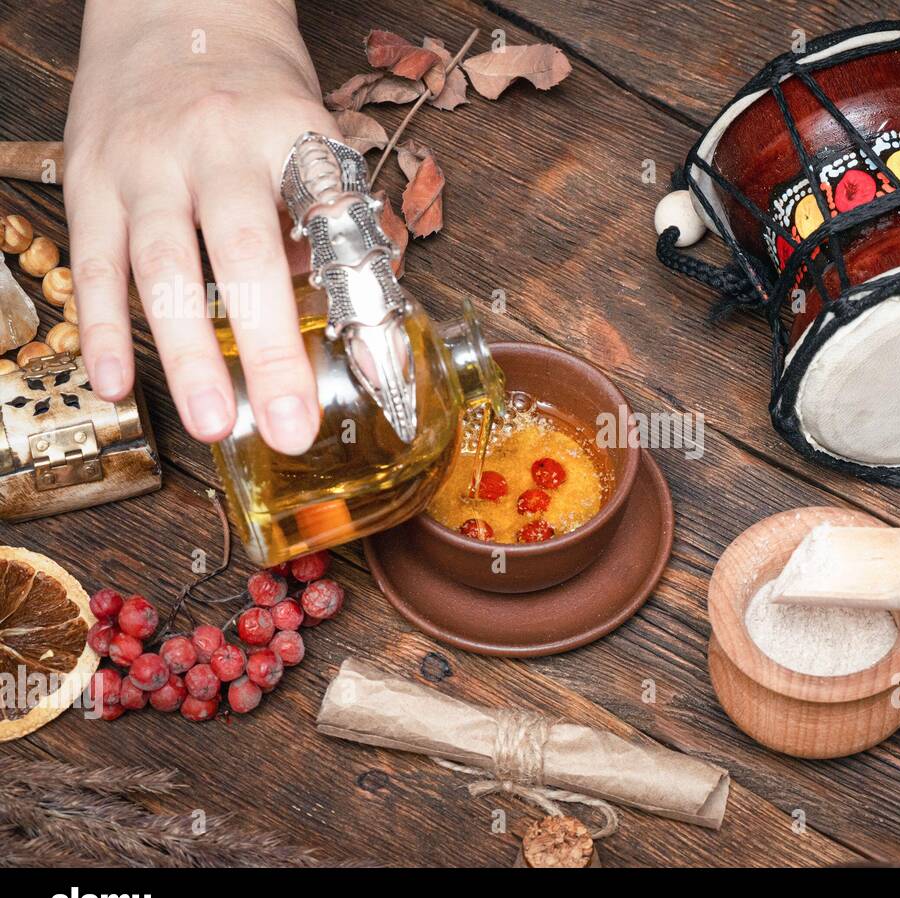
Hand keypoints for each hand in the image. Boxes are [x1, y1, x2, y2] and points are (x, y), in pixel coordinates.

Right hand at [65, 0, 336, 453]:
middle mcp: (215, 145)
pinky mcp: (88, 179)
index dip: (356, 296)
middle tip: (290, 425)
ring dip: (188, 353)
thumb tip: (357, 318)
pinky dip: (101, 326)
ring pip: (162, 266)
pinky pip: (95, 261)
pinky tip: (116, 381)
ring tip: (213, 424)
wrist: (171, 6)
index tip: (382, 369)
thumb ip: (329, 222)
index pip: (330, 222)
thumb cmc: (258, 89)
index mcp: (289, 132)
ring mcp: (145, 163)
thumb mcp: (311, 135)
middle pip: (244, 253)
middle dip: (269, 348)